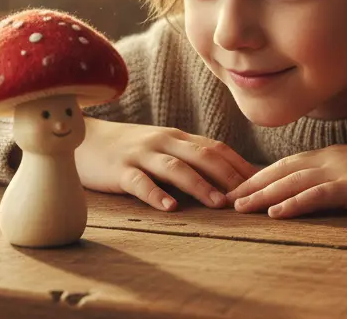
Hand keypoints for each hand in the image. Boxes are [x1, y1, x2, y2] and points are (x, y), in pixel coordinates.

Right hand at [75, 117, 258, 210]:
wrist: (84, 140)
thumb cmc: (127, 149)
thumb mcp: (161, 148)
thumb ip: (188, 158)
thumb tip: (226, 180)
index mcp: (177, 138)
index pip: (216, 148)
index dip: (240, 165)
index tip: (262, 184)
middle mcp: (163, 142)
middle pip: (202, 155)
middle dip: (228, 175)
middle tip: (249, 197)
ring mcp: (141, 155)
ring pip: (176, 168)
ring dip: (200, 185)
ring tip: (219, 204)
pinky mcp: (120, 170)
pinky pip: (140, 182)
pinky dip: (156, 195)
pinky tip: (170, 208)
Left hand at [226, 141, 346, 217]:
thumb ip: (334, 179)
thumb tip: (315, 192)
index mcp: (328, 156)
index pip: (284, 165)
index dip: (258, 176)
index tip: (236, 188)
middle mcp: (328, 159)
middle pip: (280, 171)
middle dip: (251, 184)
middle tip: (226, 198)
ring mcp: (340, 171)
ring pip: (291, 182)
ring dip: (263, 195)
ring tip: (240, 207)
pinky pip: (317, 195)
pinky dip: (293, 203)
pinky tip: (276, 213)